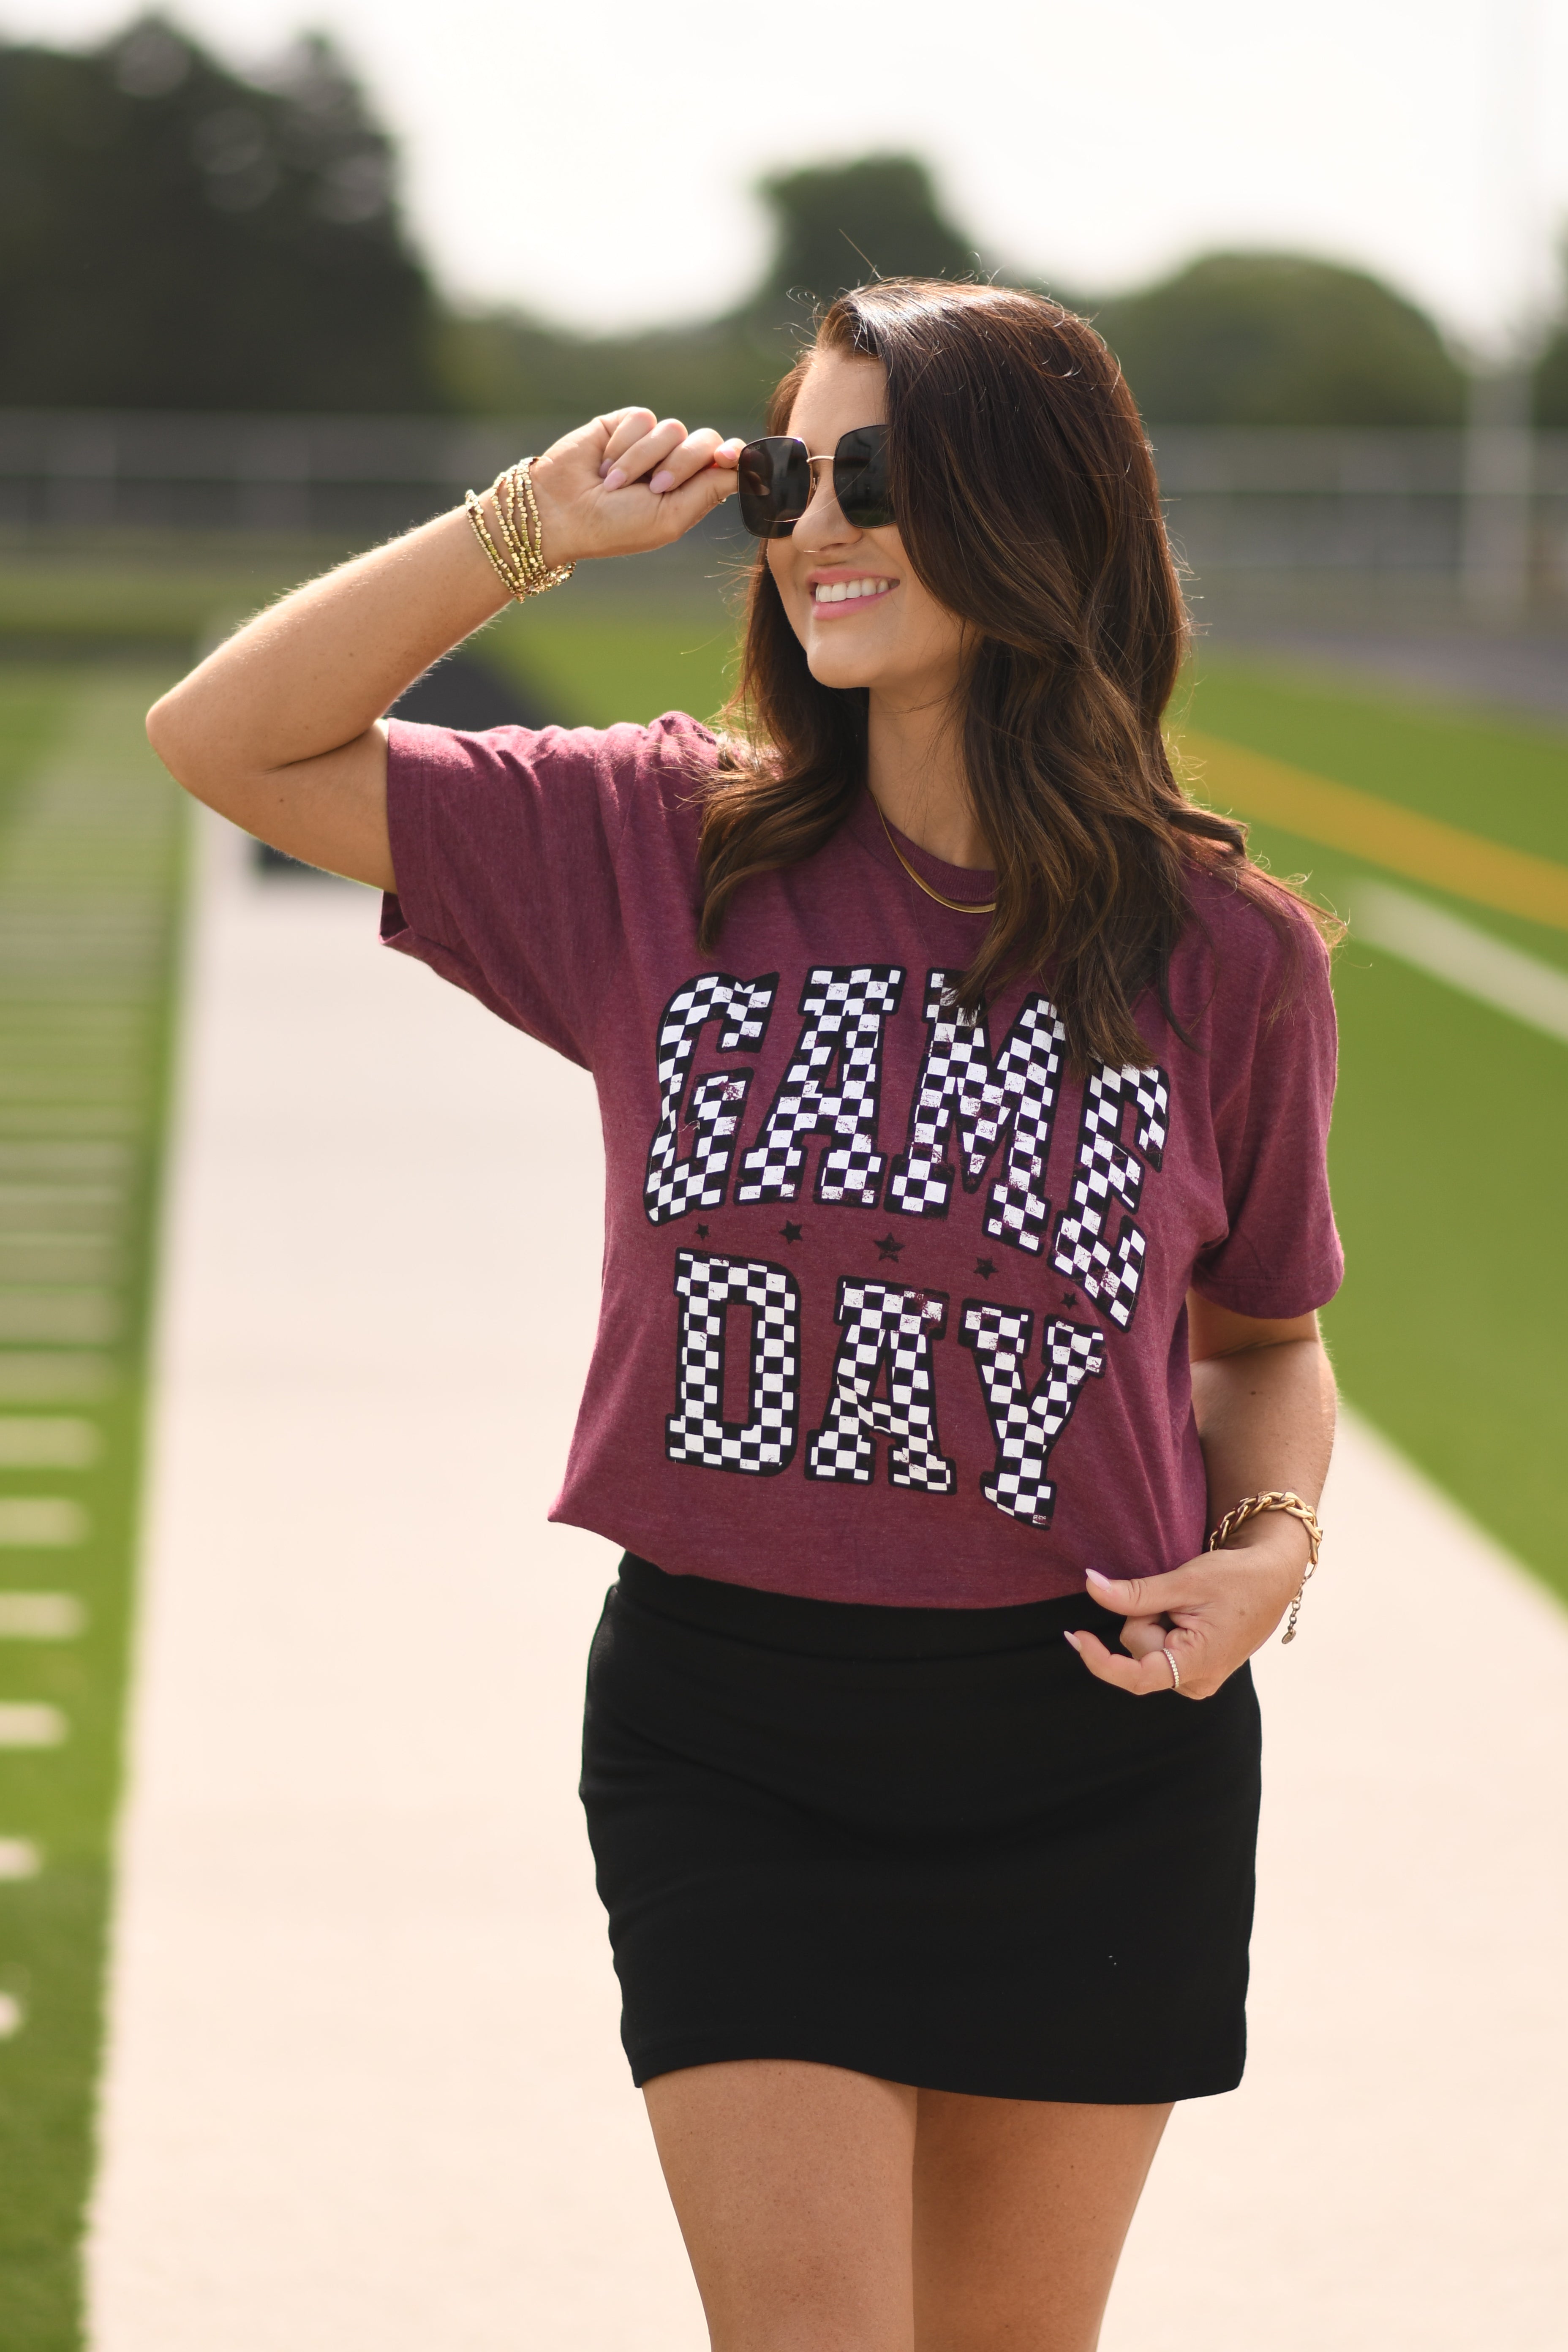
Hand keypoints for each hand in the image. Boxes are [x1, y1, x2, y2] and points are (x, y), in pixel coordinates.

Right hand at [522, 408, 742, 568]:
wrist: (562, 511)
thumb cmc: (616, 526)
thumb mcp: (670, 517)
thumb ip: (709, 491)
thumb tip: (745, 467)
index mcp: (690, 491)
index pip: (725, 462)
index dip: (733, 456)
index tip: (728, 456)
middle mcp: (674, 463)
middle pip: (704, 441)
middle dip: (683, 463)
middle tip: (656, 487)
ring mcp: (650, 442)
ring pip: (672, 430)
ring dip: (644, 460)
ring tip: (616, 483)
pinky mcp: (625, 424)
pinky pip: (642, 419)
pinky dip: (624, 444)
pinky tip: (604, 464)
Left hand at [1065, 1521, 1307, 1698]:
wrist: (1272, 1578)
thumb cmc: (1236, 1578)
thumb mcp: (1184, 1581)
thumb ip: (1135, 1593)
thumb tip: (1090, 1586)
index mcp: (1198, 1665)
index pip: (1137, 1677)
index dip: (1101, 1660)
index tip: (1076, 1636)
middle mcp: (1197, 1683)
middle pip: (1138, 1651)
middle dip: (1145, 1617)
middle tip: (1178, 1598)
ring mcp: (1197, 1680)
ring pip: (1146, 1650)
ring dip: (1156, 1621)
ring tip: (1190, 1607)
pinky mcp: (1194, 1671)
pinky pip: (1157, 1651)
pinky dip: (1162, 1628)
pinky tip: (1186, 1617)